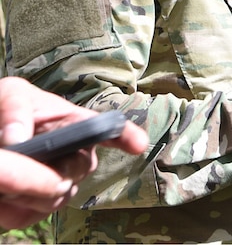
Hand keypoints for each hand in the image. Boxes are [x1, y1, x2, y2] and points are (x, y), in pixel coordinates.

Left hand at [0, 77, 148, 230]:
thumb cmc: (7, 110)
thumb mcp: (10, 95)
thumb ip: (16, 109)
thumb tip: (17, 139)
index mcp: (77, 126)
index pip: (112, 131)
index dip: (126, 137)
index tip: (137, 144)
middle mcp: (75, 157)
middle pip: (78, 170)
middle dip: (47, 172)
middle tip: (9, 168)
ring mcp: (57, 185)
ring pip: (54, 198)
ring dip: (22, 189)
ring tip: (1, 173)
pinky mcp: (31, 210)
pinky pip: (26, 216)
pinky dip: (8, 207)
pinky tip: (1, 193)